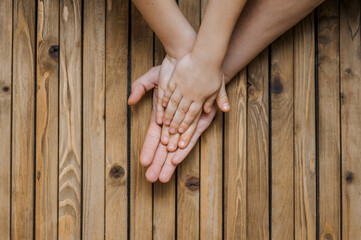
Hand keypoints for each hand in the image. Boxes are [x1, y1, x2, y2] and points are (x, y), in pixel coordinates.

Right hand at [128, 63, 221, 182]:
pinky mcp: (199, 120)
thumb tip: (131, 102)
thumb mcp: (153, 78)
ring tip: (162, 178)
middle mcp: (174, 121)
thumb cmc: (172, 70)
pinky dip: (184, 149)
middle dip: (158, 162)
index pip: (154, 136)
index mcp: (162, 114)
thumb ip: (140, 88)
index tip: (143, 162)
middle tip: (151, 179)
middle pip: (164, 147)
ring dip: (169, 162)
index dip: (149, 149)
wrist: (192, 62)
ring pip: (177, 146)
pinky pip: (191, 138)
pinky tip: (176, 161)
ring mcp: (186, 122)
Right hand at [158, 53, 229, 138]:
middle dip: (175, 123)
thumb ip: (216, 100)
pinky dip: (165, 99)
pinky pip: (169, 91)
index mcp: (200, 98)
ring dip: (168, 114)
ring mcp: (182, 86)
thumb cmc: (214, 70)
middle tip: (170, 132)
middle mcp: (190, 94)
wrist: (206, 55)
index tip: (180, 131)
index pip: (192, 114)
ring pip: (173, 103)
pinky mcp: (176, 78)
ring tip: (164, 122)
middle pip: (181, 112)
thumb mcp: (219, 86)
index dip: (185, 124)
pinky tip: (162, 105)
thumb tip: (211, 111)